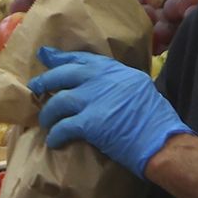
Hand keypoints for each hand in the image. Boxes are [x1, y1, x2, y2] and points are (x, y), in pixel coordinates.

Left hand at [27, 47, 193, 176]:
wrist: (162, 142)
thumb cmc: (157, 122)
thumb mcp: (140, 90)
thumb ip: (118, 85)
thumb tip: (100, 89)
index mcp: (118, 71)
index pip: (85, 59)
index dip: (63, 57)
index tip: (46, 55)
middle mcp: (105, 80)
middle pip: (66, 73)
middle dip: (46, 79)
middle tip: (34, 86)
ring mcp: (96, 99)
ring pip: (59, 101)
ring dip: (48, 113)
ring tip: (45, 121)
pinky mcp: (90, 122)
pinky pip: (63, 127)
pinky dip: (55, 135)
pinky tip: (53, 141)